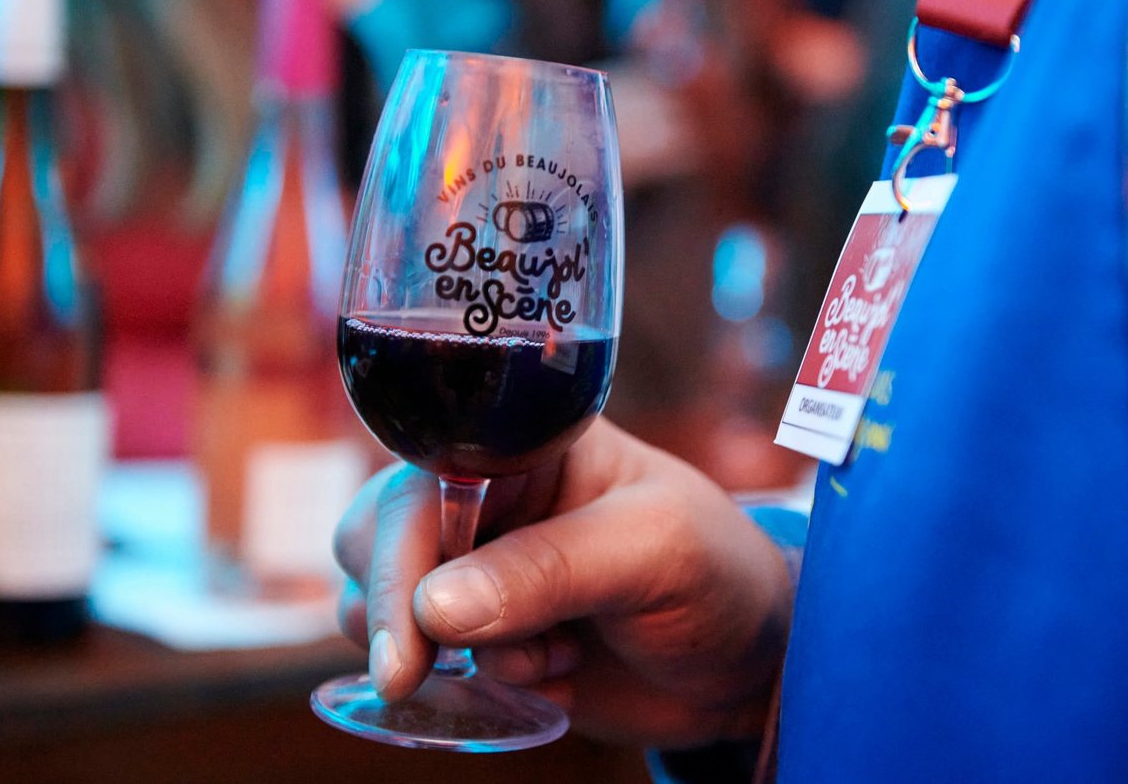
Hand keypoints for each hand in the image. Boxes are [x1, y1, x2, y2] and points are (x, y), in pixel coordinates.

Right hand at [333, 419, 792, 746]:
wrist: (747, 665)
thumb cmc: (719, 576)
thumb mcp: (657, 553)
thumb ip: (551, 570)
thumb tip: (435, 608)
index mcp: (527, 443)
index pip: (429, 471)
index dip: (401, 545)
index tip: (408, 626)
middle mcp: (488, 499)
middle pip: (380, 532)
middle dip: (395, 607)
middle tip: (419, 671)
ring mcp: (477, 569)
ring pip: (383, 601)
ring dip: (436, 650)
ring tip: (540, 659)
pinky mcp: (479, 635)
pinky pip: (421, 660)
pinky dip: (467, 684)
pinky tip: (548, 676)